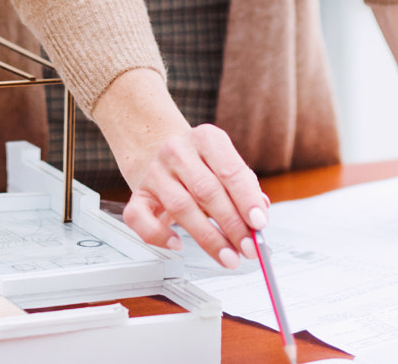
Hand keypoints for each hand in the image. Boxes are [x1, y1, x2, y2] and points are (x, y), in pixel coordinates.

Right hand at [93, 69, 269, 267]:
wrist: (160, 151)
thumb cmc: (201, 165)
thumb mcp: (226, 165)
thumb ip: (245, 187)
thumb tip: (260, 212)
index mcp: (206, 139)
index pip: (230, 170)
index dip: (246, 199)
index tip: (259, 223)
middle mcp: (177, 151)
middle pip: (206, 191)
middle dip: (231, 225)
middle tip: (248, 248)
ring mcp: (154, 172)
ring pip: (180, 207)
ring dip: (208, 237)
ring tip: (229, 257)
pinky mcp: (137, 194)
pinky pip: (140, 218)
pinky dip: (159, 235)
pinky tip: (178, 244)